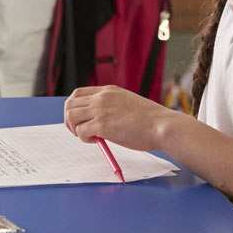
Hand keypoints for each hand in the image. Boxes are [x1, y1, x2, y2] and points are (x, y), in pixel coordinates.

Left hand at [63, 85, 180, 151]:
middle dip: (70, 119)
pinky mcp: (102, 125)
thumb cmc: (150, 121)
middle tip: (79, 131)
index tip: (81, 119)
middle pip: (70, 104)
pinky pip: (80, 131)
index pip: (78, 93)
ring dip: (75, 129)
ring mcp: (101, 110)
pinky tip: (97, 141)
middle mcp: (102, 97)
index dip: (75, 107)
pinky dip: (84, 138)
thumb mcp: (127, 103)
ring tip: (90, 136)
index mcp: (108, 90)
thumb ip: (111, 107)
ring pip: (71, 116)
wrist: (163, 126)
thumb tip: (96, 120)